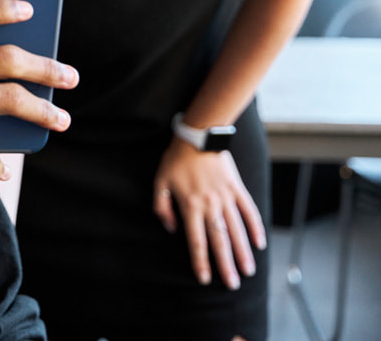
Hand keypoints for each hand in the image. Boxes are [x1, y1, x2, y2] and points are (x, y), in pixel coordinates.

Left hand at [153, 139, 266, 289]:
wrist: (198, 135)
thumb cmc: (176, 159)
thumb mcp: (160, 181)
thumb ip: (162, 207)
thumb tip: (171, 228)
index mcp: (190, 205)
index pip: (196, 240)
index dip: (200, 260)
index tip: (204, 278)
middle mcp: (210, 205)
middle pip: (219, 240)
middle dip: (225, 265)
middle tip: (232, 284)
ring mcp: (226, 197)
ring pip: (237, 230)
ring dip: (242, 252)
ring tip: (248, 271)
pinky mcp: (237, 189)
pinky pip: (249, 211)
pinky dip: (255, 228)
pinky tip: (259, 244)